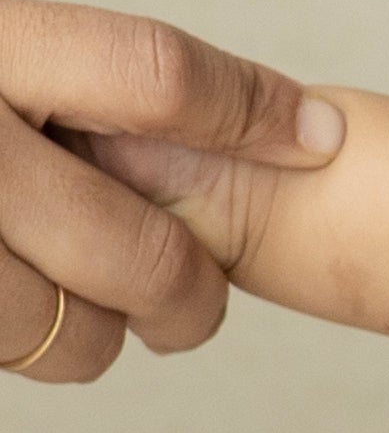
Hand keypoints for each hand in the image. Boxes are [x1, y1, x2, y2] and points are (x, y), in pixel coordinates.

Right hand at [0, 0, 342, 383]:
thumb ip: (68, 76)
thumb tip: (291, 136)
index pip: (148, 74)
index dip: (246, 109)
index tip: (312, 136)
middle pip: (133, 247)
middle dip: (187, 293)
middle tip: (194, 303)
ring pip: (71, 336)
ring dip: (103, 339)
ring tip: (91, 310)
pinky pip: (8, 358)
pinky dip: (30, 351)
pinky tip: (17, 309)